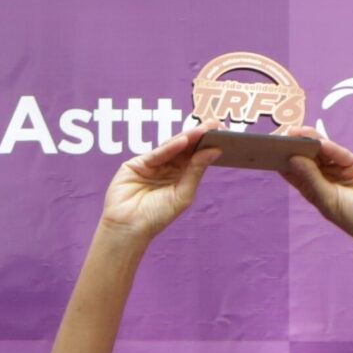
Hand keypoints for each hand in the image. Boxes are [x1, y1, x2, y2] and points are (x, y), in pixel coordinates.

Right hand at [95, 122, 219, 244]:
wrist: (129, 228)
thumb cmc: (156, 216)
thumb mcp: (182, 194)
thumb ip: (196, 171)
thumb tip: (215, 151)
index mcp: (180, 176)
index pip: (196, 156)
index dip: (208, 144)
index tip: (224, 133)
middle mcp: (167, 168)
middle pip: (185, 148)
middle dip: (199, 136)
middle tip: (215, 124)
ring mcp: (152, 165)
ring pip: (171, 147)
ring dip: (187, 138)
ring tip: (203, 130)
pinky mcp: (136, 164)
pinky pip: (156, 154)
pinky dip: (169, 148)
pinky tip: (183, 141)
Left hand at [280, 128, 352, 254]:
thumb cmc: (352, 217)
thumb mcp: (327, 199)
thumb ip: (311, 178)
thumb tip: (293, 159)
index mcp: (313, 188)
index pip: (294, 171)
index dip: (283, 159)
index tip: (269, 148)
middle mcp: (325, 176)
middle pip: (308, 157)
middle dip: (296, 145)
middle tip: (283, 133)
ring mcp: (341, 169)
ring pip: (324, 152)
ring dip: (312, 141)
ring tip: (299, 132)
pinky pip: (342, 154)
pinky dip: (333, 149)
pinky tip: (322, 143)